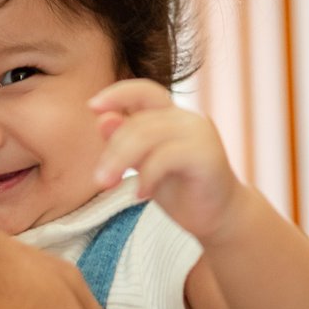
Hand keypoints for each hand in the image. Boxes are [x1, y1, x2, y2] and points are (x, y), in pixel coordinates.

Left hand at [90, 79, 240, 241]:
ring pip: (147, 136)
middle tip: (99, 180)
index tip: (92, 106)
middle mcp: (186, 118)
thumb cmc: (178, 189)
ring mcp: (198, 133)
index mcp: (170, 115)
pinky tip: (141, 194)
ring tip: (109, 185)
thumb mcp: (143, 164)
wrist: (217, 217)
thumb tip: (102, 118)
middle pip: (138, 122)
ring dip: (121, 162)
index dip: (117, 94)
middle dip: (112, 150)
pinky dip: (147, 176)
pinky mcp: (207, 153)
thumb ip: (125, 142)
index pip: (143, 91)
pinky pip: (165, 157)